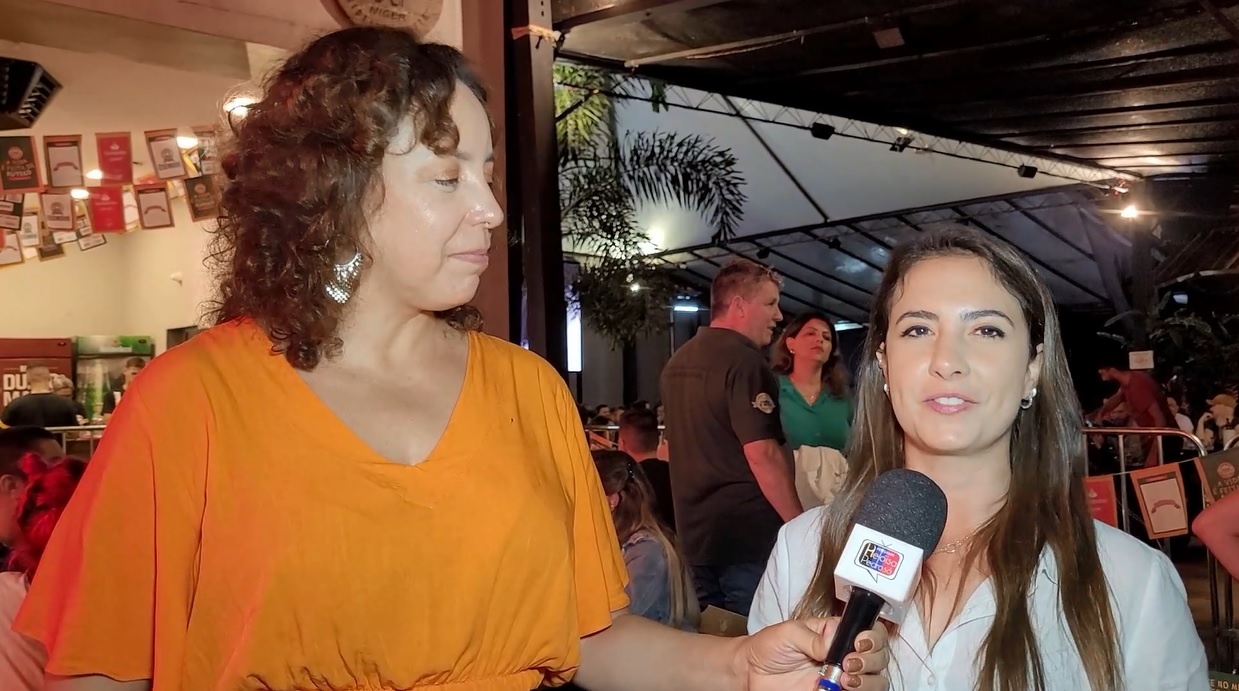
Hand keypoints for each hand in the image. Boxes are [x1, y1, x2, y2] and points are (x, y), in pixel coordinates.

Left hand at [740, 617, 888, 690]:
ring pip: (876, 681)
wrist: (751, 673)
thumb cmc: (769, 646)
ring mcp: (843, 678)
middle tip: (849, 664)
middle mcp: (845, 656)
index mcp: (837, 634)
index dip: (872, 638)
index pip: (869, 632)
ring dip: (868, 681)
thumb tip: (834, 642)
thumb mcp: (789, 633)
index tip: (859, 644)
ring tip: (845, 681)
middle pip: (878, 657)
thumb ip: (813, 637)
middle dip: (870, 660)